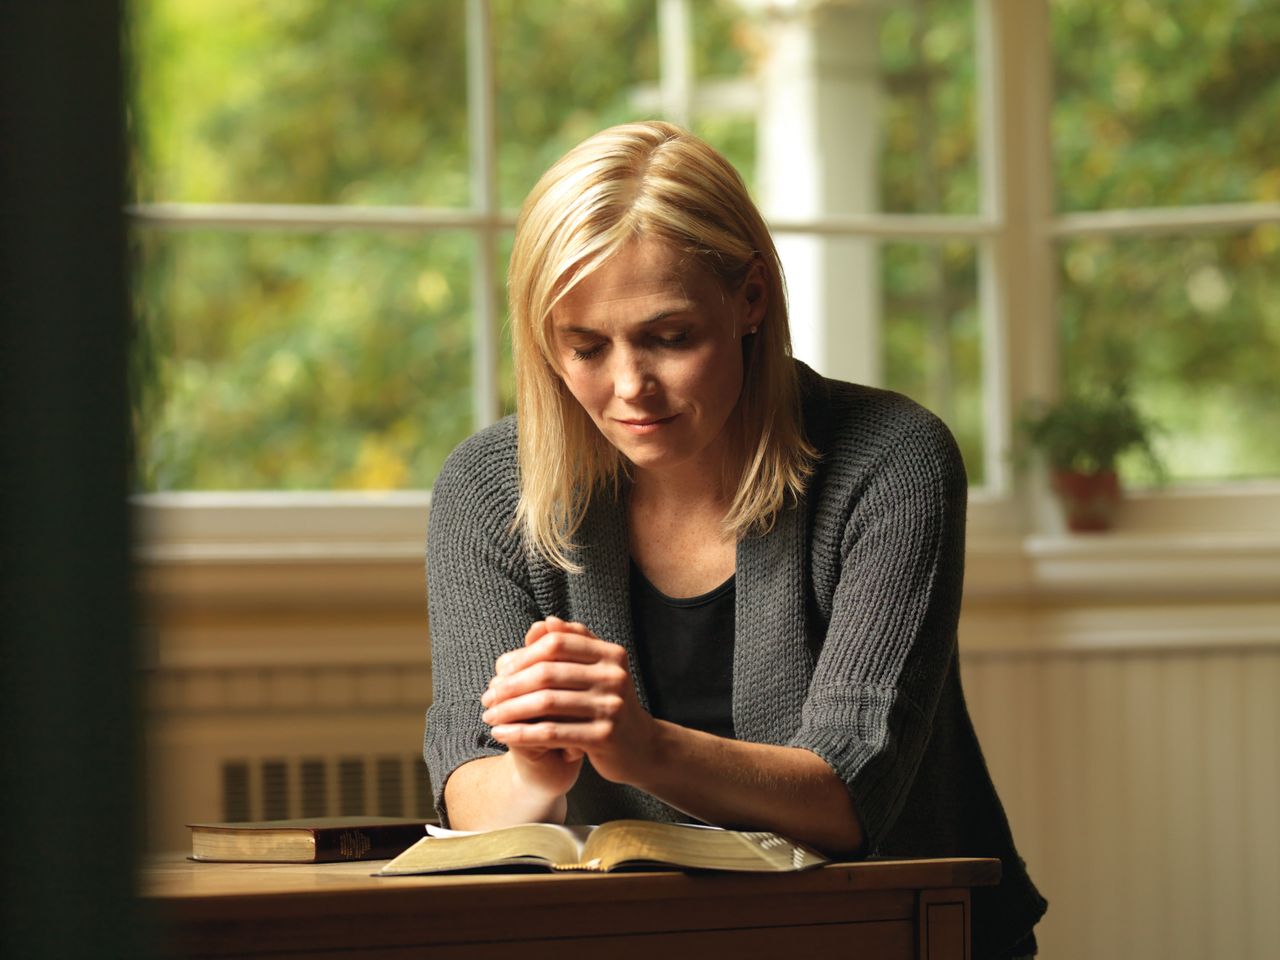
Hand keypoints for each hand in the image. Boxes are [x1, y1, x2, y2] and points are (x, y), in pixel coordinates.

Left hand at [481, 616, 657, 786]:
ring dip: (510, 710)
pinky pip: (552, 733)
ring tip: (489, 716)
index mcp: (611, 654)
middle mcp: (614, 676)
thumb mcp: (596, 670)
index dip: (523, 655)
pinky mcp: (604, 737)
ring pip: (546, 703)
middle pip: (547, 673)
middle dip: (510, 685)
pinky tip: (502, 735)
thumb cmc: (608, 704)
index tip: (499, 671)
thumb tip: (543, 623)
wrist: (640, 748)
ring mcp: (611, 707)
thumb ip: (572, 644)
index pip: (556, 643)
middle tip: (487, 697)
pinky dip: (521, 733)